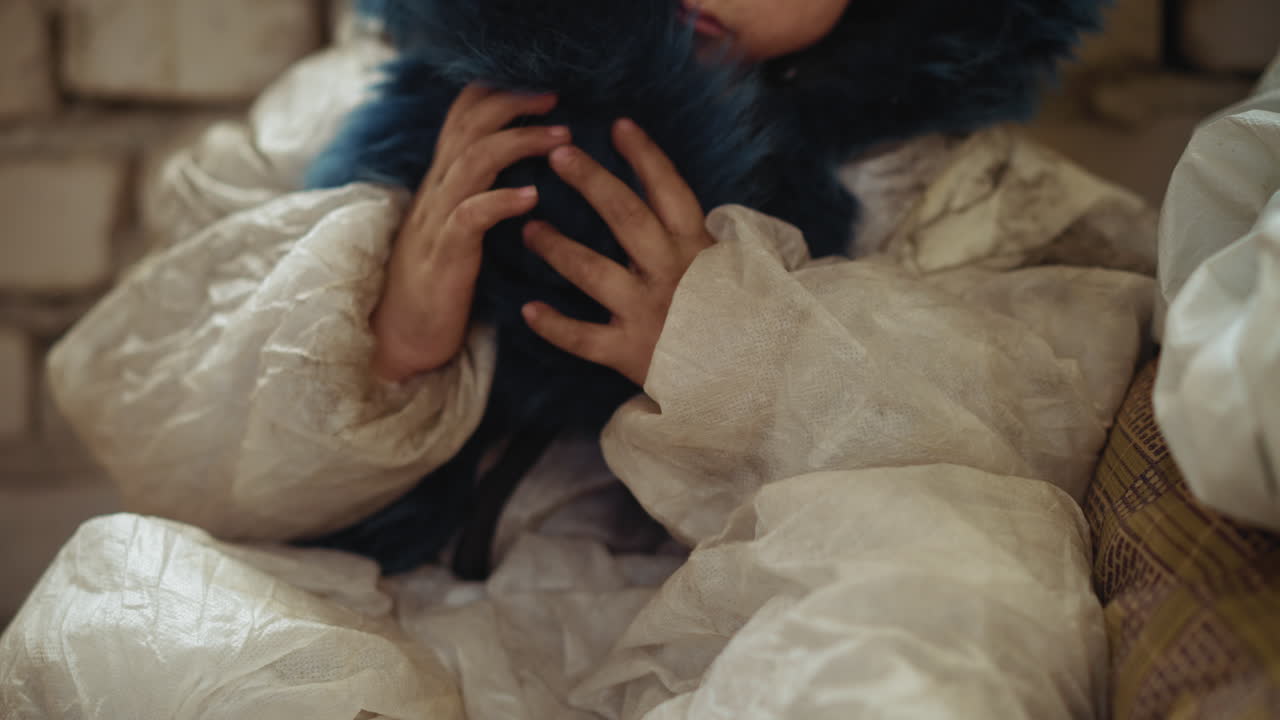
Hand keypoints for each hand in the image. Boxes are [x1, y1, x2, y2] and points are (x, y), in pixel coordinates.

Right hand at [371, 85, 571, 381]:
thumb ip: (482, 197)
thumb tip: (529, 172)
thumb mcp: (460, 231)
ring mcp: (436, 223)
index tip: (543, 89)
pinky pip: (469, 218)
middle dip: (513, 103)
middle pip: (468, 126)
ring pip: (471, 162)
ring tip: (560, 138)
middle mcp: (436, 193)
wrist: (401, 340)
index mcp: (442, 184)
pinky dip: (501, 201)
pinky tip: (532, 196)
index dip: (498, 94)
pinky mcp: (443, 258)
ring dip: (519, 143)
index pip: (461, 117)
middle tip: (557, 99)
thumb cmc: (440, 287)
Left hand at [521, 118, 714, 385]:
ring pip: (592, 272)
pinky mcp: (630, 352)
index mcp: (698, 249)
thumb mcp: (732, 270)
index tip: (618, 125)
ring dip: (557, 247)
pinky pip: (583, 338)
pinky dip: (554, 325)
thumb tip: (672, 202)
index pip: (670, 191)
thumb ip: (699, 240)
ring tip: (529, 227)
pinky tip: (528, 310)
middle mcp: (671, 273)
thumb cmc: (739, 321)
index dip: (645, 156)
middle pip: (626, 217)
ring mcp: (648, 313)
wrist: (755, 381)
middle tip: (558, 155)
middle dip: (591, 182)